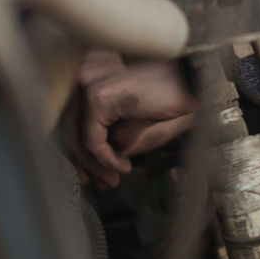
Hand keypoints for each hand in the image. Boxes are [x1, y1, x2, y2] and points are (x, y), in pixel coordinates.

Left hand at [67, 51, 199, 187]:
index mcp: (88, 74)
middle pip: (69, 129)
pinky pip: (92, 140)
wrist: (190, 81)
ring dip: (96, 165)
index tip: (91, 175)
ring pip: (77, 138)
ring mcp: (87, 84)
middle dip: (84, 163)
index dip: (80, 152)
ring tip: (114, 180)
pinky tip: (123, 167)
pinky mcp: (96, 97)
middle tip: (101, 184)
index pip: (72, 120)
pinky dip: (106, 159)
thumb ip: (108, 134)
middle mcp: (82, 75)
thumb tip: (89, 162)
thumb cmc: (166, 97)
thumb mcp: (130, 120)